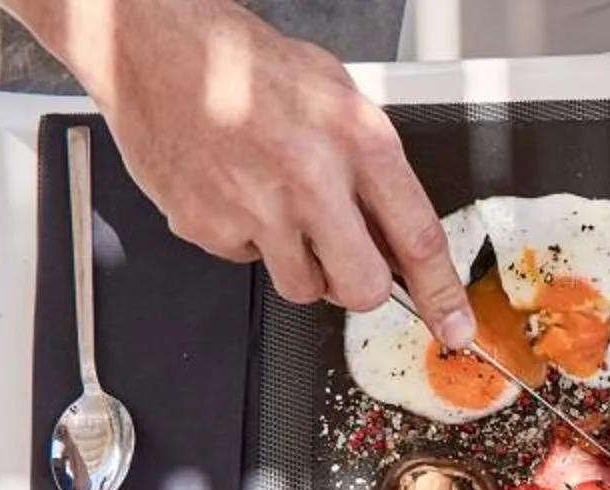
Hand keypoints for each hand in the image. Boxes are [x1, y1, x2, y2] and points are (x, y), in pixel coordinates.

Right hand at [47, 0, 471, 341]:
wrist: (155, 44)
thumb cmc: (247, 64)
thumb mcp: (337, 97)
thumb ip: (375, 170)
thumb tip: (401, 240)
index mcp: (357, 140)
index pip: (418, 239)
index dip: (442, 295)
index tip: (454, 325)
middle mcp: (310, 178)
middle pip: (362, 288)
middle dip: (361, 286)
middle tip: (346, 259)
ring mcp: (255, 206)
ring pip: (302, 287)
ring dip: (301, 263)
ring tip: (280, 207)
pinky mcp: (206, 224)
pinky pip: (244, 261)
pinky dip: (244, 238)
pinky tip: (236, 192)